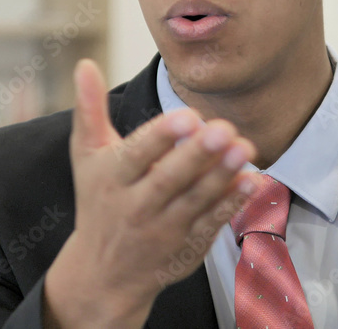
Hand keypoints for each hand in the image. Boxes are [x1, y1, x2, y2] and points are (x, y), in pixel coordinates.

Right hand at [43, 59, 258, 327]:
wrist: (102, 274)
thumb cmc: (98, 200)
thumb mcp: (87, 156)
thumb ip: (89, 110)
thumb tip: (84, 64)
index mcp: (111, 178)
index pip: (136, 155)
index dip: (161, 136)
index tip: (187, 116)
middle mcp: (136, 206)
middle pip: (169, 179)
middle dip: (198, 154)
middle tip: (225, 128)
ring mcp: (163, 229)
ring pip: (195, 201)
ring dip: (222, 176)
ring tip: (245, 147)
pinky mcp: (187, 246)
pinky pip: (211, 224)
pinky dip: (232, 204)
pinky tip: (253, 181)